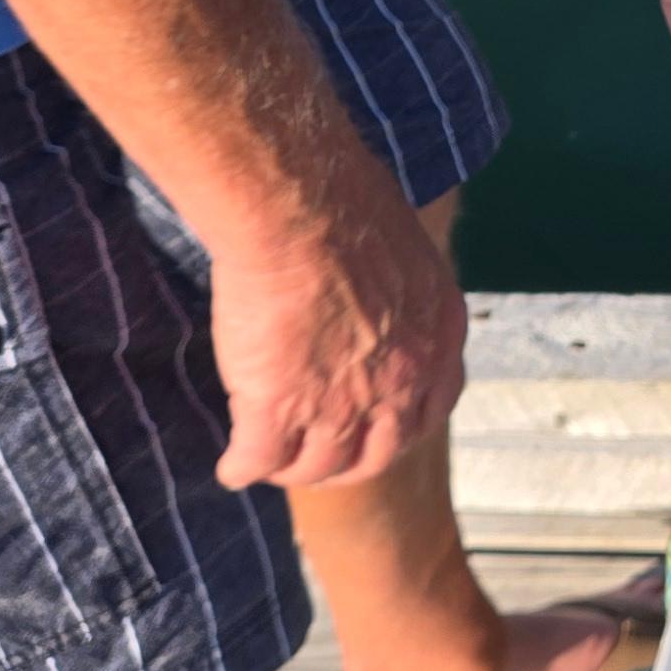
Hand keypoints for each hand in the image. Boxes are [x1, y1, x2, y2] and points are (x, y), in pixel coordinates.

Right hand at [206, 174, 466, 490]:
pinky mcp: (279, 409)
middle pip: (375, 454)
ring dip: (291, 469)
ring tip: (271, 463)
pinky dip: (242, 468)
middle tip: (320, 463)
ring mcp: (342, 404)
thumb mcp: (404, 248)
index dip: (399, 428)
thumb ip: (397, 288)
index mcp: (438, 337)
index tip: (376, 430)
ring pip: (315, 466)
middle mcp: (401, 381)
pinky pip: (258, 459)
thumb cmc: (347, 201)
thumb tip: (376, 288)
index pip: (430, 408)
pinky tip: (232, 467)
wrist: (301, 208)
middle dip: (345, 464)